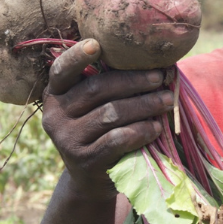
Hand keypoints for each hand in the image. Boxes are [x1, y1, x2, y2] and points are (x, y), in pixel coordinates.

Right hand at [41, 39, 172, 200]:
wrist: (92, 179)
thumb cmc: (100, 131)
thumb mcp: (95, 107)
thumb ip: (108, 86)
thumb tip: (152, 62)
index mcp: (56, 94)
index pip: (61, 71)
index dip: (76, 56)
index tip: (96, 44)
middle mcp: (55, 115)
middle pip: (97, 89)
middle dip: (134, 81)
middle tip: (160, 78)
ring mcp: (67, 140)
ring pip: (111, 113)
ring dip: (145, 105)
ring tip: (167, 101)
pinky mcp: (85, 160)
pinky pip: (118, 139)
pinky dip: (141, 130)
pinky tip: (156, 127)